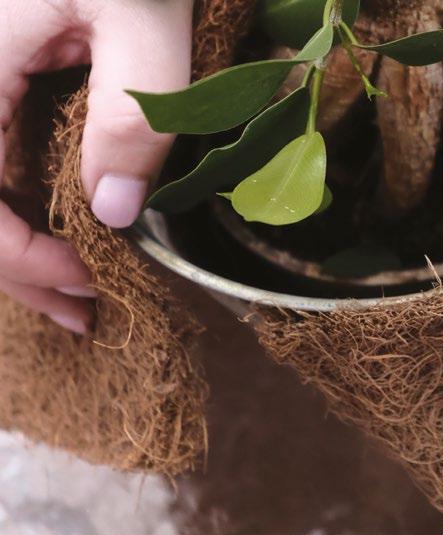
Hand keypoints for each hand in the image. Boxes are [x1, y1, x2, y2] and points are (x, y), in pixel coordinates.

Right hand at [0, 0, 191, 332]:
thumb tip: (115, 212)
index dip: (19, 259)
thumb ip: (131, 115)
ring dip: (13, 249)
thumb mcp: (143, 16)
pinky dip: (16, 209)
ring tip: (71, 290)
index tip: (88, 282)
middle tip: (84, 311)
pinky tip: (56, 231)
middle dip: (17, 269)